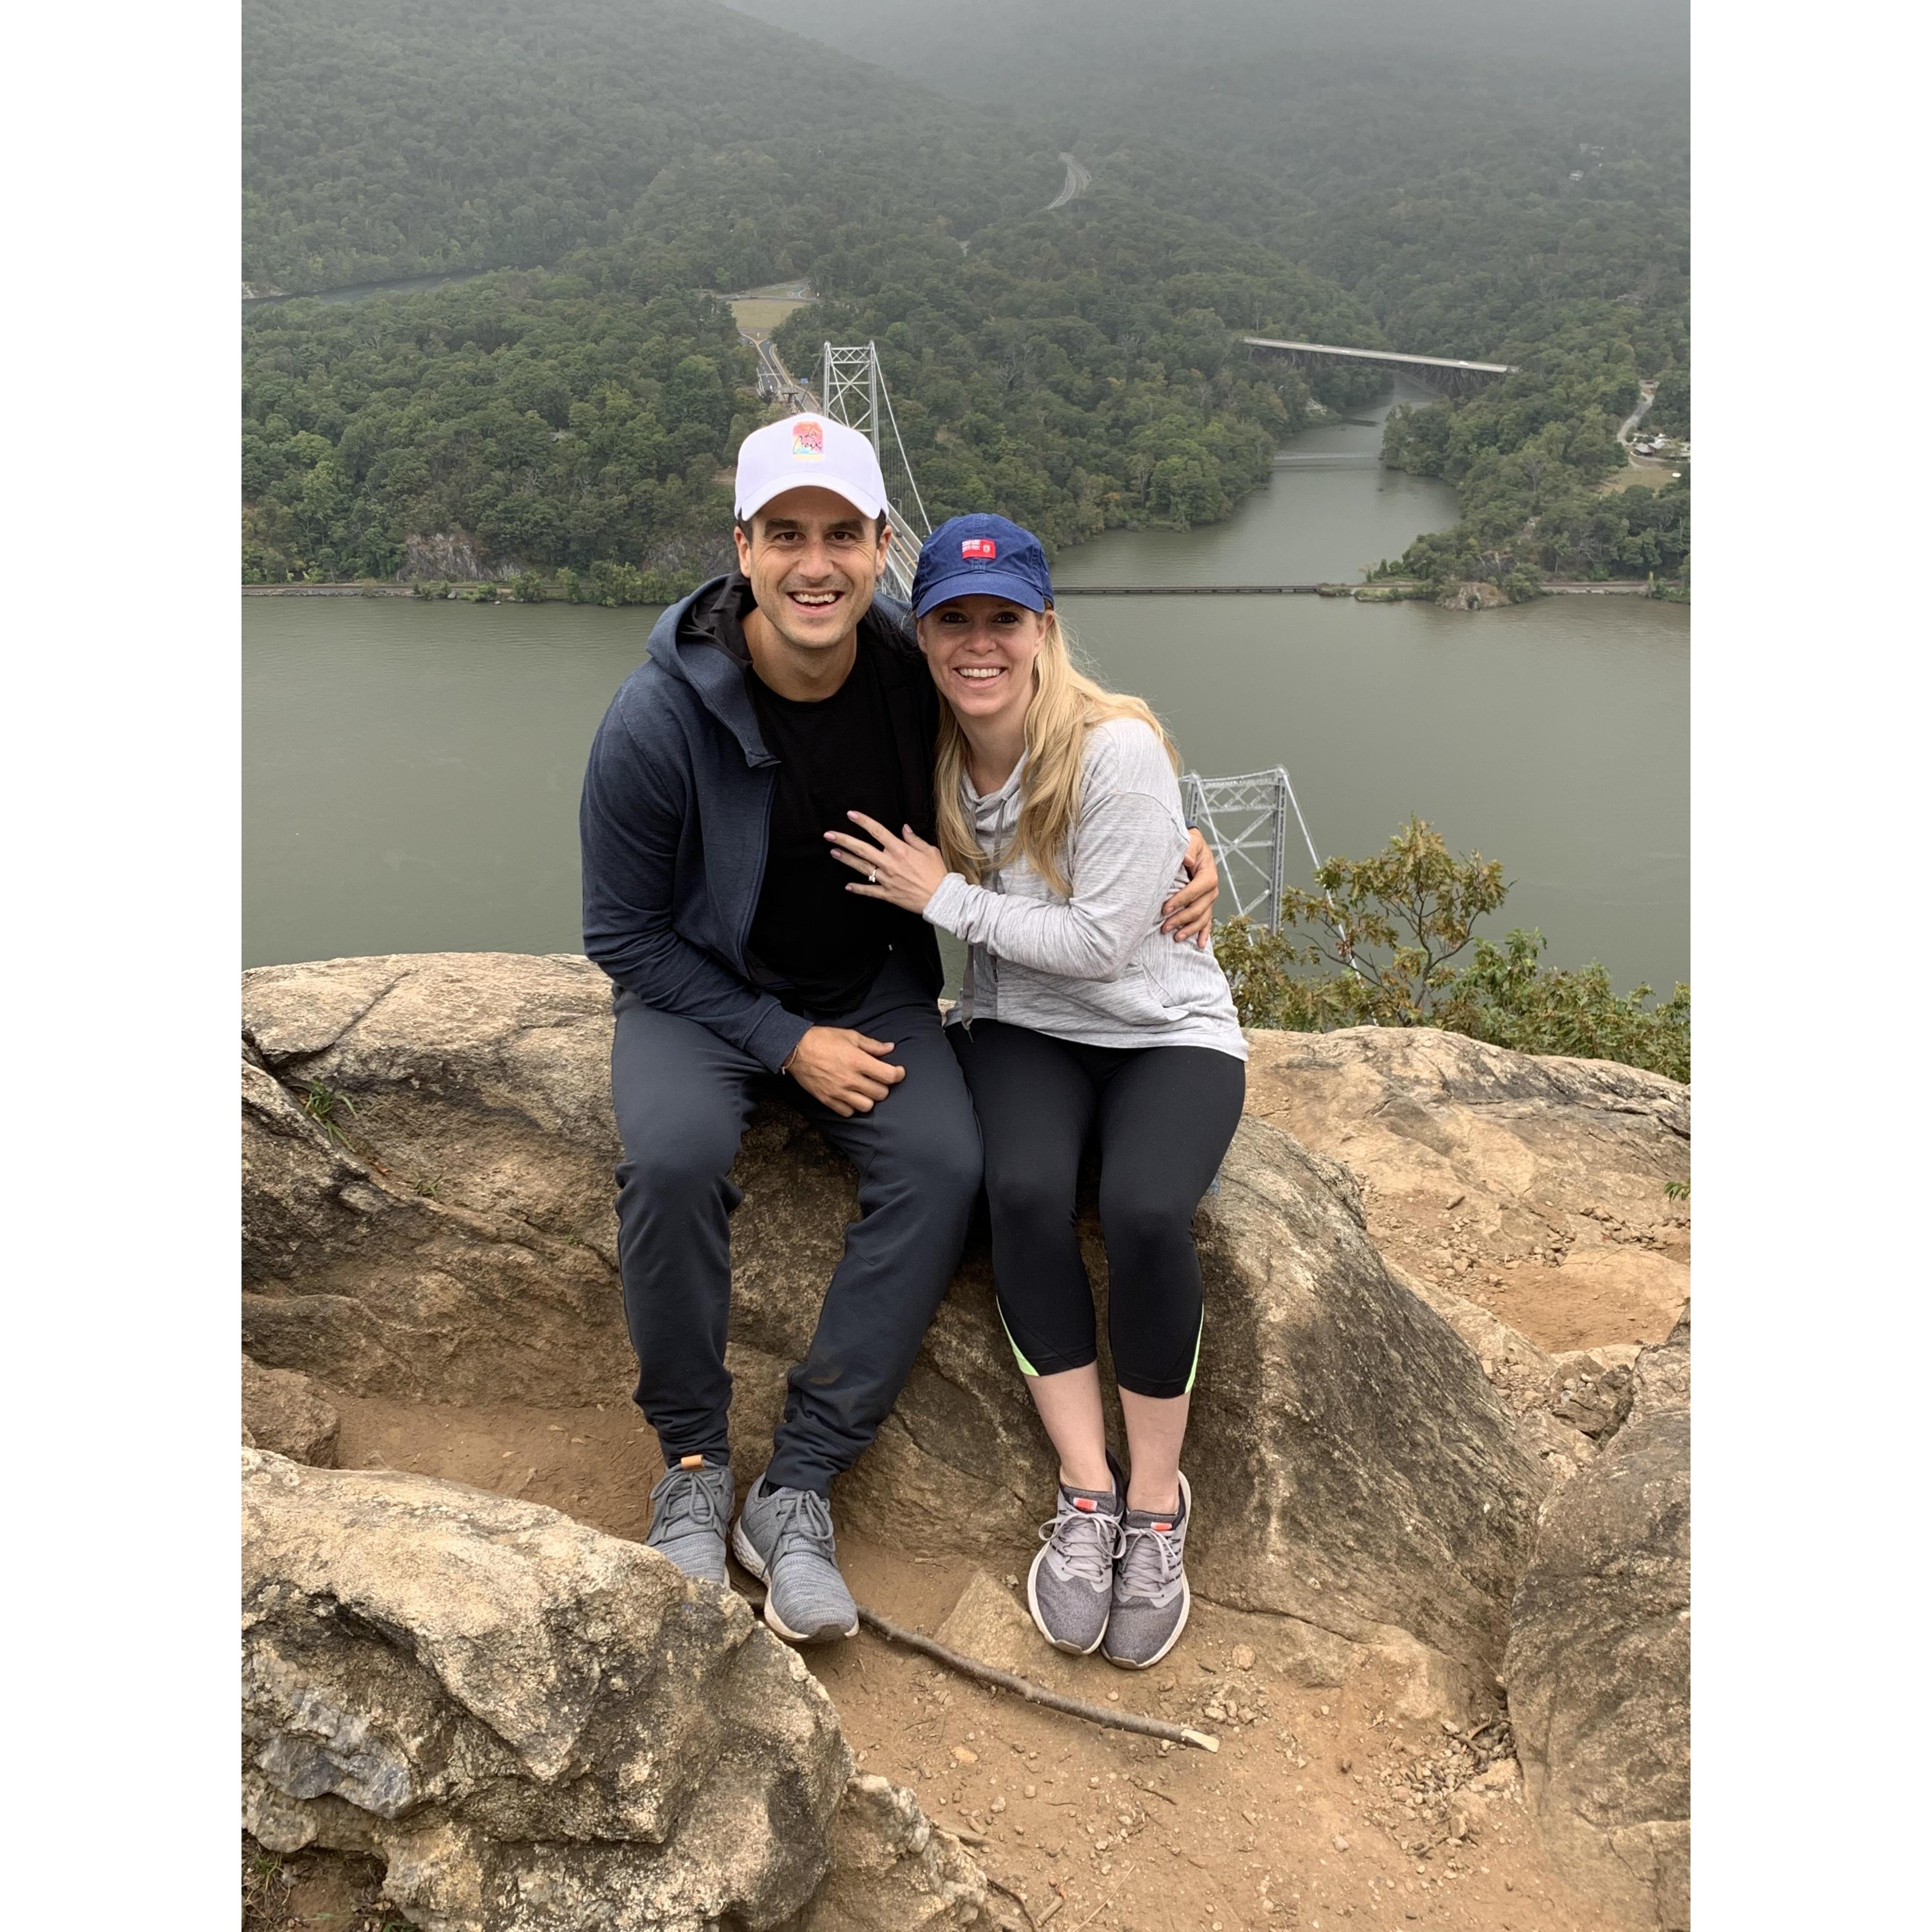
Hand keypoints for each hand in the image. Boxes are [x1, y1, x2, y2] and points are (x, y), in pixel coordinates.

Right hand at [782, 1026, 906, 1116]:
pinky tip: (851, 1096)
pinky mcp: (827, 1100)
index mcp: (858, 1061)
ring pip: (867, 1106)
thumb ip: (872, 1045)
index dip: (898, 1074)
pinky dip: (852, 1107)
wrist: (795, 1049)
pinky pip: (848, 1112)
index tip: (898, 1072)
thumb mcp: (850, 1036)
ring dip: (869, 1098)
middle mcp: (850, 1079)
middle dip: (884, 1086)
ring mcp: (838, 1092)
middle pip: (881, 1094)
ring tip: (865, 1090)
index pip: (888, 1076)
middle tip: (879, 1079)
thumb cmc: (823, 1039)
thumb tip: (890, 1048)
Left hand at [825, 812, 950, 914]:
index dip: (863, 822)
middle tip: (829, 835)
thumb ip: (914, 839)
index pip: (878, 831)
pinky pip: (869, 890)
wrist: (941, 898)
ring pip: (861, 867)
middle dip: (844, 840)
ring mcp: (887, 879)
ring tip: (833, 852)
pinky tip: (848, 886)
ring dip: (846, 859)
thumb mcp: (929, 851)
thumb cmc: (937, 874)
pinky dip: (858, 888)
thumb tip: (904, 829)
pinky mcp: (887, 894)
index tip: (851, 815)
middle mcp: (890, 863)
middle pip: (862, 849)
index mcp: (900, 850)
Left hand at [1162, 828, 1218, 949]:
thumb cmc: (1191, 845)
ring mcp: (1210, 899)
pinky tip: (1199, 945)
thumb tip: (1187, 860)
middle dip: (1181, 919)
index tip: (1165, 909)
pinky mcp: (1206, 905)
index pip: (1194, 891)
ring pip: (1202, 918)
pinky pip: (1207, 921)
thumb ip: (1188, 850)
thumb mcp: (1191, 842)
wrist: (1196, 848)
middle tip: (1164, 927)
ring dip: (1190, 930)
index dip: (1180, 901)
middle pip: (1198, 909)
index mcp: (1209, 876)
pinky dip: (1203, 933)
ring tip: (1176, 938)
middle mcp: (1212, 890)